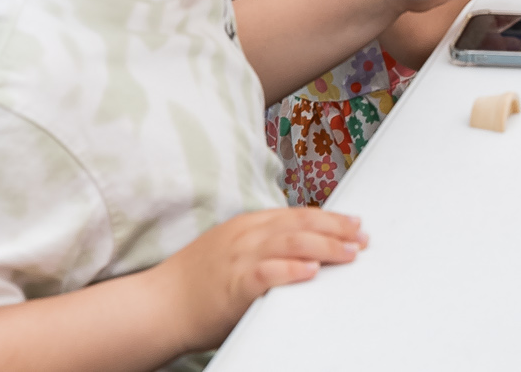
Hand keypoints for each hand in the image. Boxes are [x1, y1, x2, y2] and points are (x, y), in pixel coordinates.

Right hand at [155, 207, 366, 350]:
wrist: (159, 305)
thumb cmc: (194, 284)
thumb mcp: (229, 250)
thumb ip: (262, 246)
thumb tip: (302, 251)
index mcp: (246, 225)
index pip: (297, 214)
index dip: (329, 218)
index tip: (353, 224)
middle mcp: (245, 236)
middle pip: (300, 224)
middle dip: (336, 229)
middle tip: (362, 236)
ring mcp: (239, 258)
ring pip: (291, 243)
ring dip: (325, 246)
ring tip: (349, 252)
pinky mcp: (234, 285)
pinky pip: (268, 273)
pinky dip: (291, 269)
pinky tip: (311, 270)